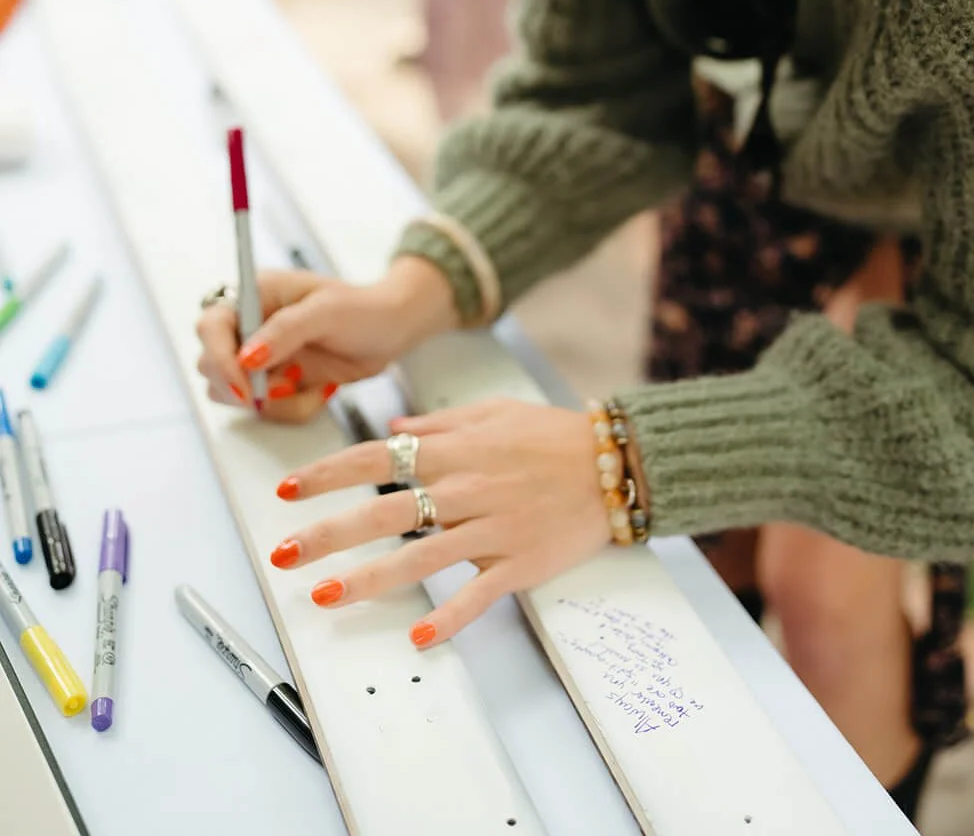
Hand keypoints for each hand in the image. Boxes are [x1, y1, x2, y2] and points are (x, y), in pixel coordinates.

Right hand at [196, 257, 456, 422]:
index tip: (246, 384)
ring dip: (275, 401)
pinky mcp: (274, 384)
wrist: (390, 333)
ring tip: (312, 382)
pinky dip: (293, 408)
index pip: (210, 326)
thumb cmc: (362, 308)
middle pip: (211, 367)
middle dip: (247, 387)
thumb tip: (248, 356)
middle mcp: (248, 327)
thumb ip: (285, 330)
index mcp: (253, 296)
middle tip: (287, 385)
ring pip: (235, 396)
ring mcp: (258, 359)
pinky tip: (320, 389)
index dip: (220, 358)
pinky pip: (265, 411)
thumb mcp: (327, 311)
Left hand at [269, 399, 611, 640]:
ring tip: (325, 596)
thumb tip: (395, 427)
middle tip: (282, 553)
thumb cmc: (552, 435)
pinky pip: (477, 595)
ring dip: (369, 579)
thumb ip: (440, 422)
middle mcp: (464, 488)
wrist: (615, 463)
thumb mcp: (493, 412)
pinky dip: (449, 618)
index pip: (376, 458)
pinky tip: (418, 637)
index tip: (287, 489)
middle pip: (384, 511)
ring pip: (419, 557)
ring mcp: (490, 528)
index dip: (328, 474)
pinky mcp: (518, 563)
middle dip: (328, 532)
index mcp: (453, 450)